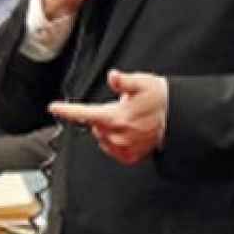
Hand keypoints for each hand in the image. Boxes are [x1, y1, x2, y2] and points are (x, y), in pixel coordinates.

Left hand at [48, 70, 167, 164]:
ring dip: (109, 129)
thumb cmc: (160, 99)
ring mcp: (124, 148)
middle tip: (122, 107)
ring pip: (103, 138)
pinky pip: (114, 150)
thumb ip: (124, 81)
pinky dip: (116, 142)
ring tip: (129, 120)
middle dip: (103, 116)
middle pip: (95, 125)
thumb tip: (113, 76)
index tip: (54, 107)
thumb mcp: (142, 83)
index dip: (67, 110)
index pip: (84, 113)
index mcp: (114, 117)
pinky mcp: (131, 156)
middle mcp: (116, 135)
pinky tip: (129, 133)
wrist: (178, 118)